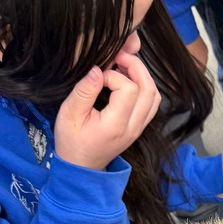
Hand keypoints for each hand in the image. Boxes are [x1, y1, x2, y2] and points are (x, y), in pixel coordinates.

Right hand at [54, 50, 160, 170]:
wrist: (81, 167)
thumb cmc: (72, 141)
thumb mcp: (69, 115)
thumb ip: (84, 91)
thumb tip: (97, 69)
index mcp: (116, 125)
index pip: (129, 89)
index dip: (114, 74)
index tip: (98, 76)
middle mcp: (133, 127)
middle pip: (149, 89)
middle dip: (136, 67)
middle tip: (118, 56)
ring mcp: (139, 128)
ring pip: (154, 96)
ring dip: (142, 76)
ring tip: (123, 66)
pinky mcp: (139, 127)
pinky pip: (151, 104)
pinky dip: (143, 87)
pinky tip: (127, 80)